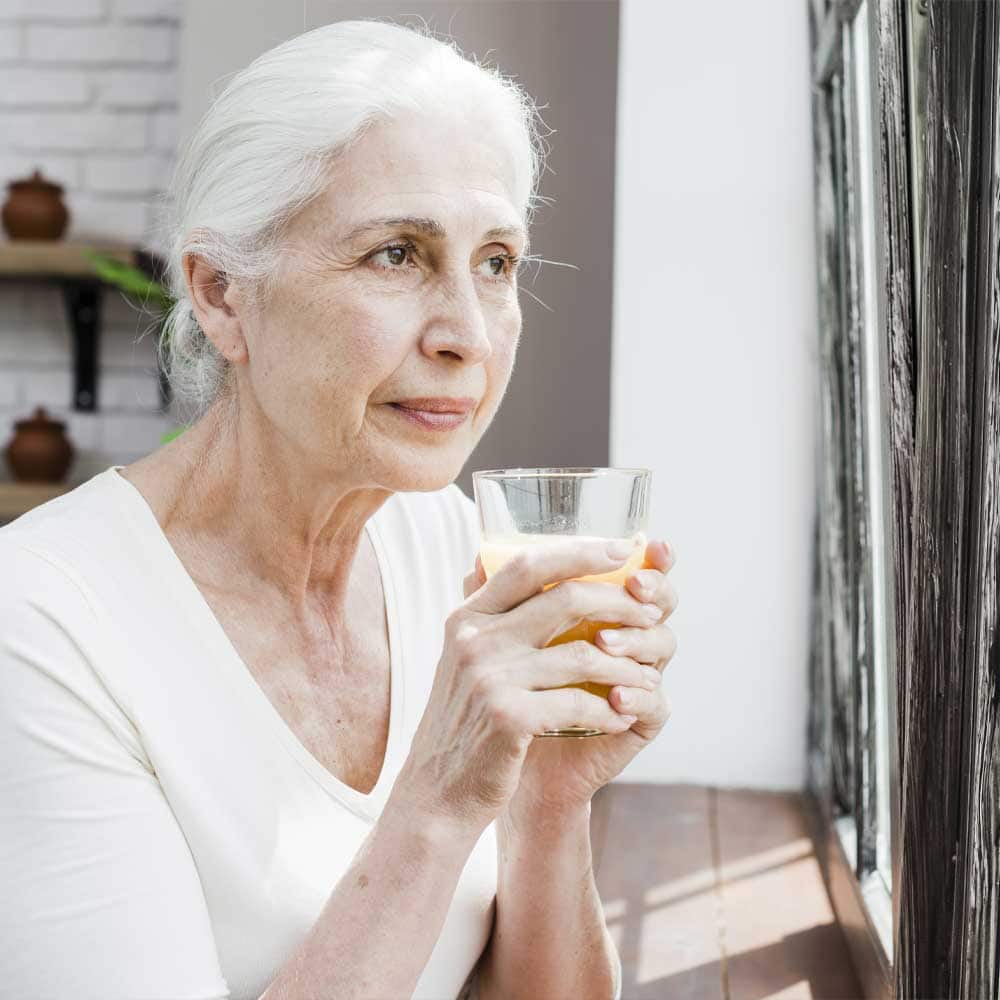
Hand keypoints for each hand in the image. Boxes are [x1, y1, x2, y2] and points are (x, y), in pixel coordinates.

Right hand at [396, 538, 672, 839]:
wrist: (437, 791)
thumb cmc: (465, 722)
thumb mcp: (462, 659)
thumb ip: (488, 614)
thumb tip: (496, 557)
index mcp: (467, 617)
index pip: (527, 564)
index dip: (580, 551)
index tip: (622, 549)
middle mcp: (475, 639)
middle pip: (565, 598)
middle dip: (620, 601)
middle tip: (651, 612)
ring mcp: (490, 678)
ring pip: (582, 652)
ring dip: (626, 664)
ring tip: (649, 675)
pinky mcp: (509, 718)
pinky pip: (579, 701)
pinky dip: (609, 709)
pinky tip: (622, 715)